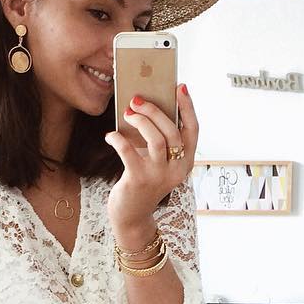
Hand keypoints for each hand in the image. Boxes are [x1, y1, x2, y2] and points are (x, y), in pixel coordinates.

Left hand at [105, 83, 198, 238]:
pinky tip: (110, 136)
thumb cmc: (144, 181)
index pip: (193, 130)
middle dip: (154, 110)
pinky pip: (128, 151)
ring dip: (140, 120)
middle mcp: (176, 170)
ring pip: (156, 139)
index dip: (188, 107)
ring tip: (127, 113)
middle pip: (172, 131)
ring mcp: (159, 176)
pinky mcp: (139, 180)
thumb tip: (145, 107)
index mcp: (186, 163)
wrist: (132, 216)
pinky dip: (117, 138)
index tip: (179, 87)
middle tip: (137, 99)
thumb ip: (159, 141)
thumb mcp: (158, 163)